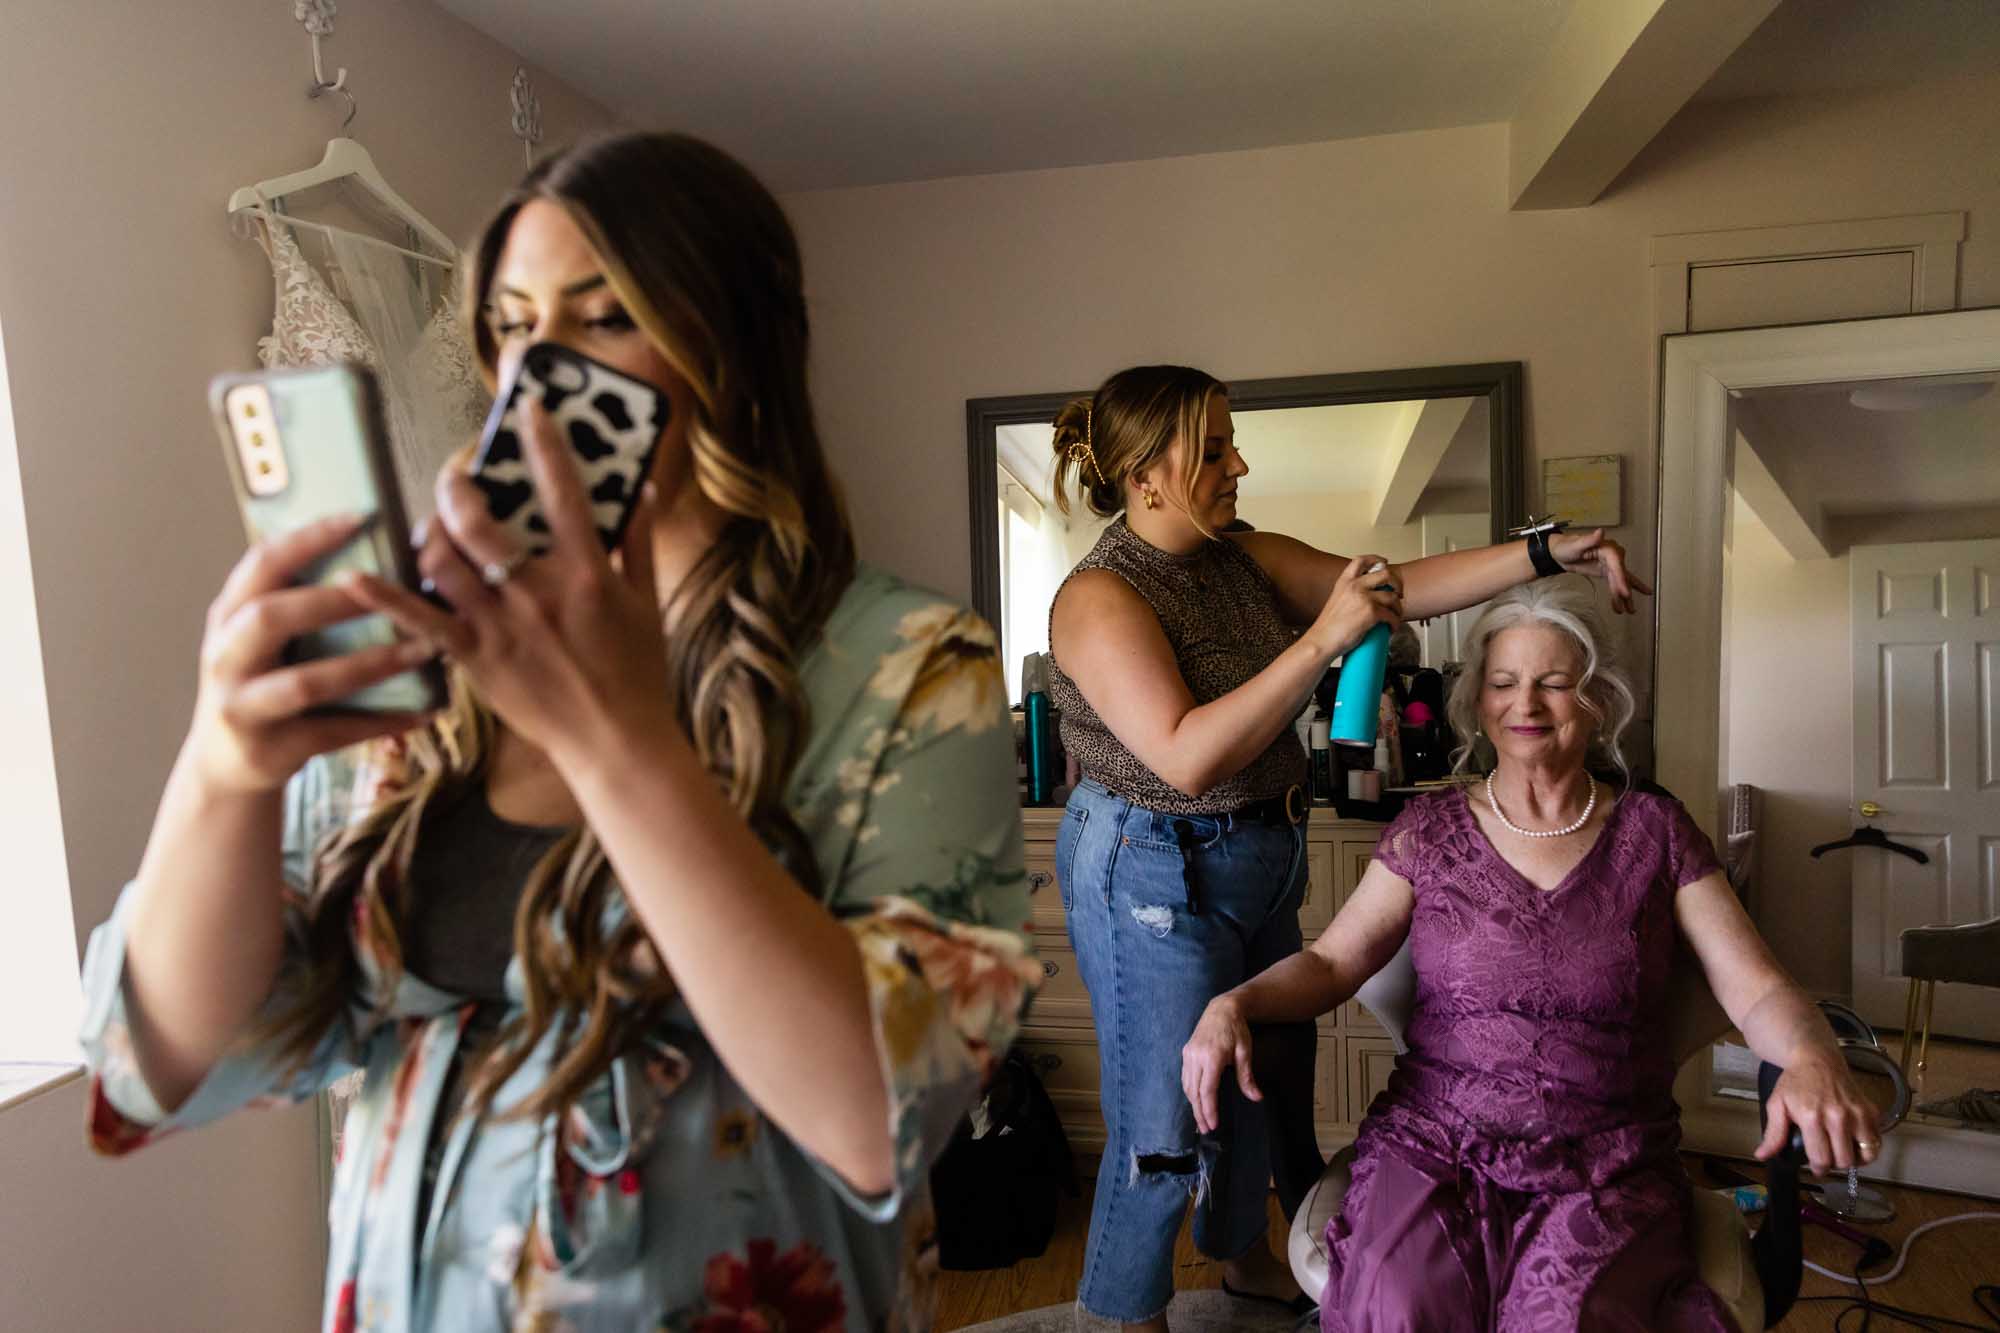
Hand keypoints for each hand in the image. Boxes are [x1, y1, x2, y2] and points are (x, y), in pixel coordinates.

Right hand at [187, 514, 438, 794]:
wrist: (224, 766)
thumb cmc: (263, 682)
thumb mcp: (262, 638)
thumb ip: (299, 600)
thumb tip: (378, 554)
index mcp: (229, 615)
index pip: (261, 563)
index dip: (308, 538)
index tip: (360, 516)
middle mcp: (226, 655)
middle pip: (270, 618)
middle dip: (333, 601)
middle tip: (393, 589)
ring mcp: (242, 705)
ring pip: (306, 683)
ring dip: (370, 665)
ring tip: (424, 650)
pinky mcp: (269, 749)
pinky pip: (334, 732)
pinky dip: (383, 721)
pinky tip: (426, 710)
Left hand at [343, 398, 674, 768]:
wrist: (617, 744)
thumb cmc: (638, 674)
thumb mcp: (649, 602)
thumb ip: (639, 542)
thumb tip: (640, 490)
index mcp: (588, 572)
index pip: (562, 491)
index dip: (543, 442)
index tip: (529, 410)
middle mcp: (536, 593)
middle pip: (479, 521)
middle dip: (460, 485)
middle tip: (458, 475)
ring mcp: (500, 627)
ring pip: (442, 562)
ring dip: (429, 532)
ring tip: (433, 525)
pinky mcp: (475, 661)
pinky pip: (420, 623)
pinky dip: (384, 598)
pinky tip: (354, 575)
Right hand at [1181, 995, 1258, 1133]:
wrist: (1222, 1008)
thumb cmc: (1236, 1029)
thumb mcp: (1245, 1052)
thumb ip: (1247, 1076)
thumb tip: (1256, 1098)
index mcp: (1211, 1056)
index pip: (1207, 1090)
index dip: (1209, 1110)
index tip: (1212, 1125)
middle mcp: (1196, 1056)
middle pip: (1194, 1092)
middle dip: (1199, 1112)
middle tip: (1205, 1130)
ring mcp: (1188, 1054)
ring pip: (1187, 1086)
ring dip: (1193, 1104)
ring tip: (1200, 1120)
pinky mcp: (1186, 1052)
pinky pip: (1185, 1077)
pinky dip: (1190, 1092)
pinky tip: (1196, 1101)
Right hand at [1313, 552, 1402, 657]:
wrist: (1322, 640)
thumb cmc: (1328, 626)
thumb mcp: (1336, 600)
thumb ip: (1350, 593)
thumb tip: (1369, 596)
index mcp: (1344, 582)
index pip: (1361, 560)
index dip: (1376, 559)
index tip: (1384, 563)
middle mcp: (1355, 586)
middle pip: (1385, 574)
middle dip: (1396, 584)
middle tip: (1398, 594)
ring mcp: (1364, 598)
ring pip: (1393, 597)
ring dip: (1398, 608)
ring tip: (1395, 616)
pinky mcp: (1371, 613)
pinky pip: (1392, 615)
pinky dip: (1395, 623)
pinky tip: (1391, 628)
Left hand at [1545, 528, 1651, 613]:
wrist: (1558, 552)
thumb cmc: (1565, 546)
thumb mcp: (1575, 544)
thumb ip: (1589, 540)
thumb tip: (1600, 532)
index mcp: (1607, 548)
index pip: (1617, 565)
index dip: (1621, 579)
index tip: (1624, 592)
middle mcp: (1612, 556)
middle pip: (1621, 575)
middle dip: (1624, 590)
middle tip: (1627, 604)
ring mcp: (1610, 564)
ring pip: (1620, 581)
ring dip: (1624, 597)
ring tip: (1630, 611)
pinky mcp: (1606, 571)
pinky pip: (1615, 583)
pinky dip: (1618, 594)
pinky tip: (1625, 605)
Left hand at [1755, 1048, 1882, 1175]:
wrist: (1817, 1059)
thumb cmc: (1795, 1082)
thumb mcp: (1777, 1105)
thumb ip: (1773, 1134)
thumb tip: (1762, 1155)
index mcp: (1812, 1117)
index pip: (1821, 1158)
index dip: (1818, 1168)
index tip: (1816, 1168)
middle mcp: (1838, 1116)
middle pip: (1844, 1160)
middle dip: (1834, 1164)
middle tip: (1828, 1158)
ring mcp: (1857, 1114)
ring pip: (1866, 1155)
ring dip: (1854, 1159)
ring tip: (1842, 1152)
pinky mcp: (1871, 1110)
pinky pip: (1877, 1141)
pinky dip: (1868, 1148)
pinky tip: (1854, 1143)